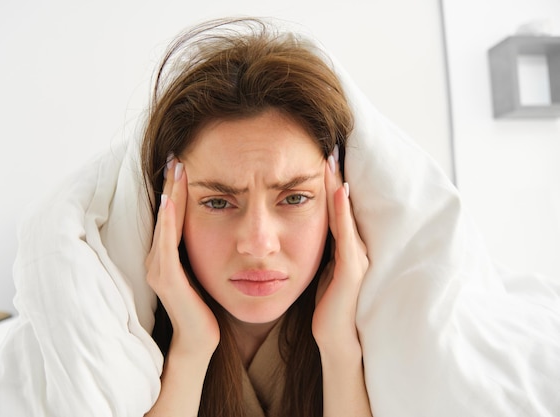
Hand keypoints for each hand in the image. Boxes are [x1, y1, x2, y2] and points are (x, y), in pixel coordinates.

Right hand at [145, 159, 219, 357]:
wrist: (201, 339)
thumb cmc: (207, 304)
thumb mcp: (208, 267)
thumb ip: (207, 245)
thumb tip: (223, 218)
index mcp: (167, 253)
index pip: (172, 212)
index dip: (176, 186)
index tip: (184, 160)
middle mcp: (157, 257)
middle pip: (165, 212)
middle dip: (170, 183)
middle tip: (177, 153)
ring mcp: (158, 268)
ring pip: (164, 222)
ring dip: (169, 194)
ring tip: (175, 168)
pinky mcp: (165, 279)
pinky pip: (166, 244)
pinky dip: (168, 221)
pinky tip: (172, 201)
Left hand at [312, 149, 368, 352]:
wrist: (336, 339)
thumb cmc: (328, 306)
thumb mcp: (320, 269)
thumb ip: (318, 249)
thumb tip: (302, 228)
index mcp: (345, 246)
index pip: (335, 208)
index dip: (329, 183)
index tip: (320, 157)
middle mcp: (355, 247)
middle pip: (343, 205)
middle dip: (335, 176)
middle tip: (328, 146)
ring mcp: (357, 257)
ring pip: (346, 214)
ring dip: (339, 185)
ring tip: (331, 159)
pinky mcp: (352, 270)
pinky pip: (346, 235)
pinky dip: (342, 212)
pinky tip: (338, 192)